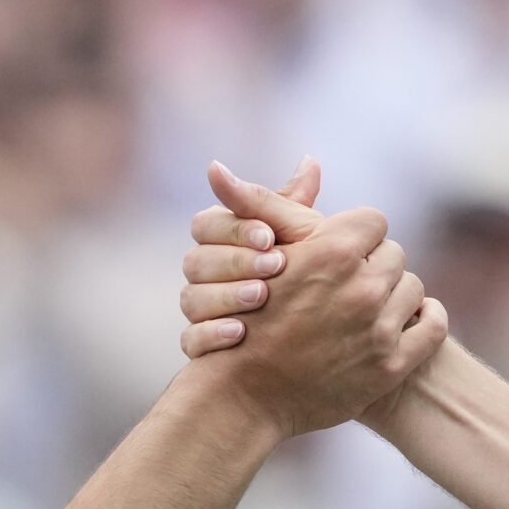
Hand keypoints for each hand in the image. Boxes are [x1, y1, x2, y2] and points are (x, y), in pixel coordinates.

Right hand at [179, 161, 445, 432]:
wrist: (245, 393)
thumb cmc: (249, 315)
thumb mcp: (263, 252)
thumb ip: (282, 202)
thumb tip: (307, 158)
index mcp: (334, 250)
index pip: (375, 221)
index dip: (356, 236)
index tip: (339, 254)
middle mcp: (363, 287)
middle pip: (395, 254)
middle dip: (374, 266)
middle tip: (350, 284)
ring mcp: (380, 329)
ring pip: (414, 288)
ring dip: (394, 296)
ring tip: (368, 308)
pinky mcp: (392, 365)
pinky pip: (434, 326)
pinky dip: (425, 320)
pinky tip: (406, 322)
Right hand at [180, 158, 322, 357]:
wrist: (317, 342)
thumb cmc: (310, 277)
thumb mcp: (305, 239)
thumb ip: (295, 206)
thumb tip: (310, 160)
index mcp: (221, 240)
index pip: (207, 224)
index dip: (236, 228)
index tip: (269, 236)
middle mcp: (205, 274)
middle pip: (195, 260)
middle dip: (236, 261)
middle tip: (275, 266)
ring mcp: (201, 311)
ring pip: (190, 300)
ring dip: (226, 296)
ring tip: (261, 297)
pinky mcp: (202, 347)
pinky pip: (190, 341)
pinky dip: (212, 334)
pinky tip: (240, 333)